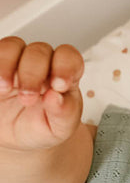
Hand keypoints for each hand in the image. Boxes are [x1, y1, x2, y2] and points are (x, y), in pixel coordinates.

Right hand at [0, 37, 84, 151]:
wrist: (18, 136)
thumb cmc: (43, 127)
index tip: (58, 86)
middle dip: (33, 73)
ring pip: (13, 46)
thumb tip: (56, 97)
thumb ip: (63, 113)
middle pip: (40, 51)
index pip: (70, 58)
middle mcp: (42, 64)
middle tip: (27, 98)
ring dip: (7, 65)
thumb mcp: (60, 128)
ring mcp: (17, 61)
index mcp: (64, 77)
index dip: (65, 66)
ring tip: (4, 89)